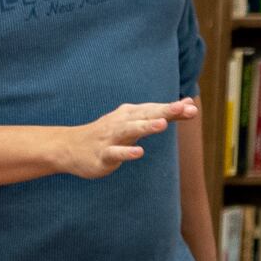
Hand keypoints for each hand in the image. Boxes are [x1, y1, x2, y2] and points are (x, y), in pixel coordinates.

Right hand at [60, 98, 197, 178]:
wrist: (69, 147)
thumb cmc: (108, 134)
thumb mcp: (133, 123)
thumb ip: (160, 116)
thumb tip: (189, 106)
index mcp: (130, 114)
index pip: (155, 109)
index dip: (173, 109)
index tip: (191, 108)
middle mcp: (121, 122)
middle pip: (145, 115)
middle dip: (164, 112)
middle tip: (183, 109)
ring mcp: (110, 138)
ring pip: (130, 130)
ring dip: (145, 126)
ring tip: (162, 125)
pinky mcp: (101, 154)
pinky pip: (114, 153)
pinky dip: (126, 153)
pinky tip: (139, 152)